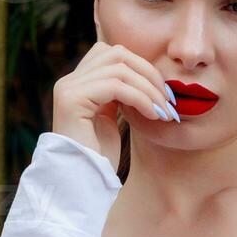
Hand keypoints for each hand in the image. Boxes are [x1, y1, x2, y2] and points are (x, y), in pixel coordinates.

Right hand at [52, 42, 175, 169]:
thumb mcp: (112, 117)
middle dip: (148, 73)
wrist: (83, 182)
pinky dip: (140, 98)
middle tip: (168, 100)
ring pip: (119, 69)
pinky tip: (153, 115)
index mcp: (78, 82)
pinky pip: (115, 86)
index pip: (113, 54)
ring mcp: (68, 89)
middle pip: (117, 54)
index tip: (163, 92)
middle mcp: (69, 81)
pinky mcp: (71, 100)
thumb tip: (142, 75)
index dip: (142, 66)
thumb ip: (119, 93)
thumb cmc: (100, 156)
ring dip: (149, 89)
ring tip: (163, 112)